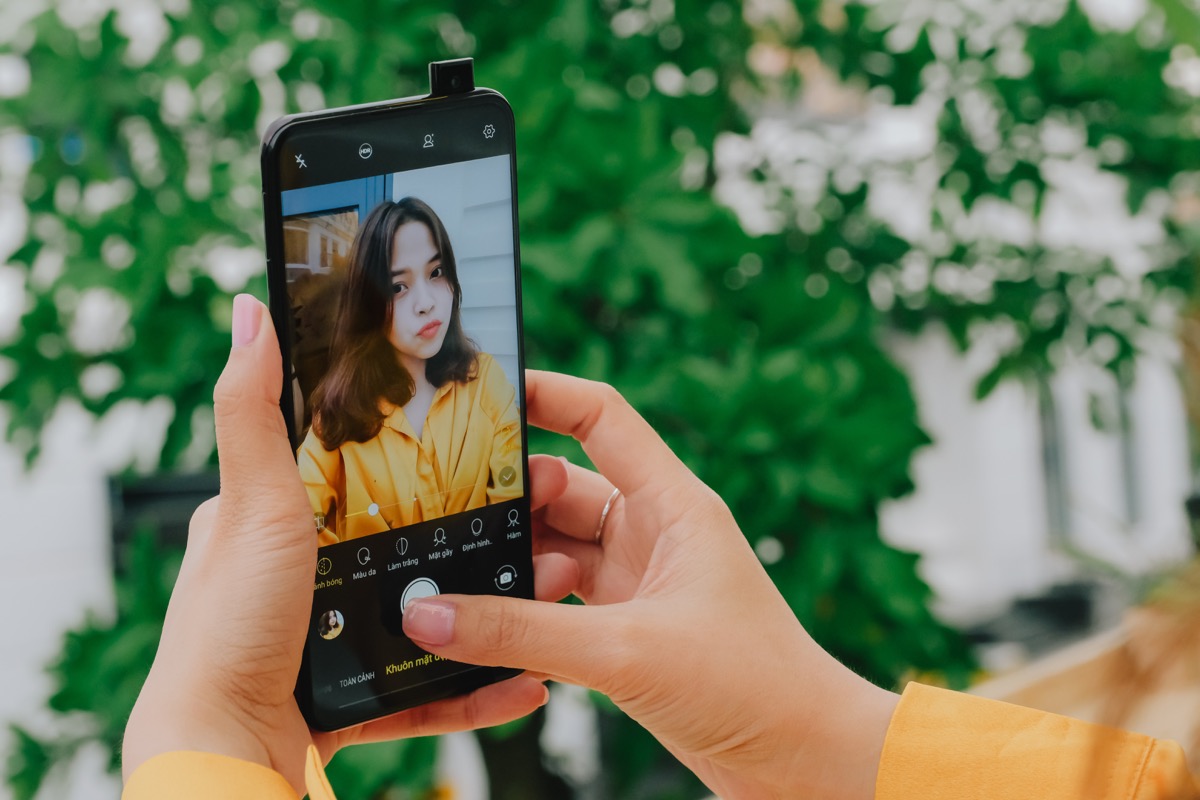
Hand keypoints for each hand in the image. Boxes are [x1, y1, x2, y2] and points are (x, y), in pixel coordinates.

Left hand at [122, 296, 571, 791]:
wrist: (227, 752)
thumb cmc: (228, 627)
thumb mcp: (251, 506)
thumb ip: (253, 412)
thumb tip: (248, 310)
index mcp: (272, 528)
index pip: (353, 476)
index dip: (415, 462)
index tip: (482, 451)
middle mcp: (300, 583)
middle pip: (400, 548)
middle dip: (470, 544)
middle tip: (534, 527)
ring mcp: (330, 643)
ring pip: (425, 620)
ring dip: (488, 616)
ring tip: (542, 597)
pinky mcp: (351, 700)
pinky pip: (428, 690)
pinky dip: (476, 687)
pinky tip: (523, 679)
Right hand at [402, 371, 899, 799]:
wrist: (800, 759)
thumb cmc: (752, 686)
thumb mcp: (626, 651)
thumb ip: (520, 632)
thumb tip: (428, 613)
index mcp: (673, 503)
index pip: (600, 417)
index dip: (543, 394)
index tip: (480, 393)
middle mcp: (654, 532)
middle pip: (562, 489)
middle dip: (509, 503)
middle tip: (452, 520)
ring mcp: (639, 581)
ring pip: (555, 549)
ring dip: (516, 568)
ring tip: (476, 592)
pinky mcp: (627, 628)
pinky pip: (558, 602)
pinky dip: (526, 611)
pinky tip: (493, 629)